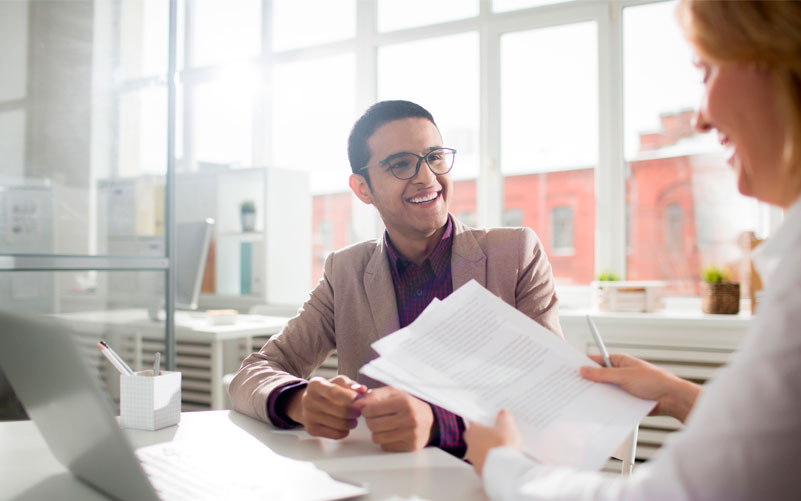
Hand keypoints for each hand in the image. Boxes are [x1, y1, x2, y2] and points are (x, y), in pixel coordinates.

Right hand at [286, 375, 367, 438]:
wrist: (307, 403)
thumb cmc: (326, 392)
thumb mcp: (337, 382)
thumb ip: (351, 385)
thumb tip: (362, 390)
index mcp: (316, 385)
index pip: (335, 392)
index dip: (350, 398)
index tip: (360, 400)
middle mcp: (309, 400)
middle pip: (341, 411)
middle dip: (355, 412)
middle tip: (358, 411)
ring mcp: (309, 416)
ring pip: (340, 424)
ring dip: (352, 422)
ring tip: (352, 418)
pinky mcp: (312, 430)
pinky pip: (336, 434)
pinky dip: (345, 431)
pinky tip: (344, 425)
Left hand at [353, 386, 433, 451]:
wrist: (431, 420)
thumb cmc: (409, 405)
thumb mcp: (393, 393)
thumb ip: (373, 396)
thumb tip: (356, 404)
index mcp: (404, 403)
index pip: (371, 409)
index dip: (366, 409)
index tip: (370, 409)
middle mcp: (409, 419)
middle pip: (372, 425)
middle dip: (371, 421)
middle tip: (377, 417)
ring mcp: (411, 434)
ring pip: (376, 437)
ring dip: (377, 431)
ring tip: (386, 425)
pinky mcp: (410, 447)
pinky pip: (385, 446)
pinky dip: (385, 440)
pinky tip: (393, 433)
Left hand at [464, 409, 521, 475]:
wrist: (504, 471)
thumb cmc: (502, 447)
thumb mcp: (507, 426)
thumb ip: (504, 418)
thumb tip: (503, 413)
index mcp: (473, 432)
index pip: (473, 422)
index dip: (482, 420)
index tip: (489, 419)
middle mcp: (470, 446)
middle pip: (476, 438)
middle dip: (485, 436)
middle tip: (498, 434)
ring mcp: (475, 461)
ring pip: (480, 452)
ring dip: (489, 450)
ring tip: (503, 449)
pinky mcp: (482, 472)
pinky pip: (486, 464)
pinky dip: (493, 462)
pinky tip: (503, 461)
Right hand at [581, 353, 700, 422]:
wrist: (671, 399)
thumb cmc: (653, 381)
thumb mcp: (624, 376)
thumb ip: (603, 374)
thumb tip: (584, 370)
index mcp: (619, 362)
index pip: (597, 360)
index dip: (584, 364)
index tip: (571, 369)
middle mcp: (619, 373)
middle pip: (598, 376)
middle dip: (589, 381)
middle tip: (574, 386)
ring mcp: (622, 387)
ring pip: (604, 390)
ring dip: (597, 394)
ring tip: (583, 399)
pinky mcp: (625, 400)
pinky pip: (611, 401)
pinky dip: (605, 404)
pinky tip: (597, 408)